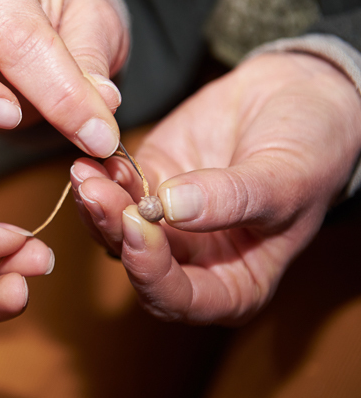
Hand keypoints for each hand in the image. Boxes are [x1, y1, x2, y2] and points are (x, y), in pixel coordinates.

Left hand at [71, 52, 360, 324]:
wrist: (297, 98)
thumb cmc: (311, 149)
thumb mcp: (286, 177)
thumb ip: (233, 198)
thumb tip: (172, 209)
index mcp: (234, 284)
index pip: (181, 299)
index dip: (152, 272)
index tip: (136, 227)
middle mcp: (193, 263)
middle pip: (137, 265)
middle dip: (113, 231)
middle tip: (97, 192)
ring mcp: (165, 226)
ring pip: (115, 231)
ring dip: (96, 205)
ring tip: (86, 172)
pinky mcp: (147, 187)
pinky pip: (114, 191)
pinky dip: (101, 177)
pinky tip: (91, 158)